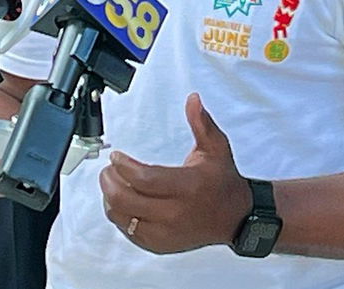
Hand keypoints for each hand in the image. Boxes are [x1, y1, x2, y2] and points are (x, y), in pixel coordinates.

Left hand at [99, 93, 250, 254]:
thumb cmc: (222, 182)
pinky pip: (129, 232)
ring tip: (112, 183)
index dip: (123, 167)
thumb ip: (202, 123)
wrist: (235, 217)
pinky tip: (121, 202)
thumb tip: (193, 99)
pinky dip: (119, 216)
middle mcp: (175, 213)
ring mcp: (166, 232)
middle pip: (126, 201)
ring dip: (110, 199)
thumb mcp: (216, 148)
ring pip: (123, 218)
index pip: (144, 180)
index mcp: (187, 187)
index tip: (116, 156)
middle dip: (109, 181)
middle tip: (108, 168)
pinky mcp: (161, 244)